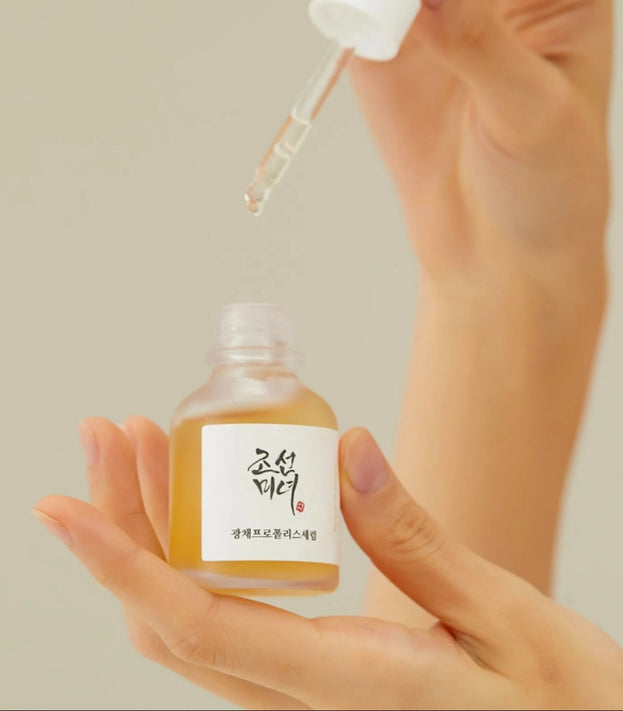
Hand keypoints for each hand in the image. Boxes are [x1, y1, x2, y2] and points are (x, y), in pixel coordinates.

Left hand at [34, 419, 622, 708]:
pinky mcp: (317, 678)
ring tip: (146, 449)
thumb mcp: (503, 617)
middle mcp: (305, 701)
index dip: (122, 565)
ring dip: (152, 534)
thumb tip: (348, 453)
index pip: (199, 626)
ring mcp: (305, 695)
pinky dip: (191, 556)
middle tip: (114, 434)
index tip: (64, 508)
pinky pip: (226, 621)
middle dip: (124, 522)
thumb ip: (418, 540)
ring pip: (190, 622)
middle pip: (172, 619)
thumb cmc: (557, 703)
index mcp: (349, 688)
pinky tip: (199, 505)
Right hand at [351, 0, 610, 290]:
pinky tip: (352, 22)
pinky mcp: (386, 56)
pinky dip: (345, 9)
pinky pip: (357, 12)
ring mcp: (435, 22)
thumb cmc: (546, 186)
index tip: (445, 8)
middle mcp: (493, 0)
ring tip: (381, 24)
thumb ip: (477, 41)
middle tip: (412, 16)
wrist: (495, 256)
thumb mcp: (528, 109)